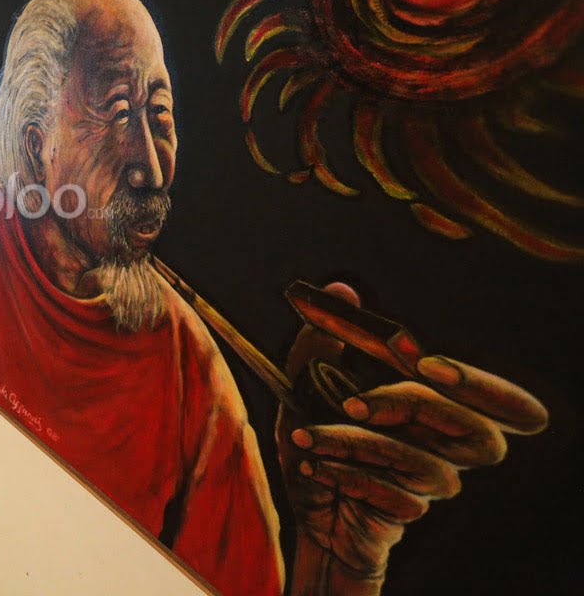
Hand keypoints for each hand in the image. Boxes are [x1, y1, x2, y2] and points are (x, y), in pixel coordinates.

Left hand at [277, 283, 547, 595]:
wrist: (305, 506)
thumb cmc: (317, 440)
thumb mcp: (304, 389)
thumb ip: (323, 344)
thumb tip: (344, 289)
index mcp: (437, 408)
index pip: (498, 399)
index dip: (473, 380)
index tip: (417, 358)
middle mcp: (446, 446)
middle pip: (485, 435)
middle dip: (424, 407)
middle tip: (360, 400)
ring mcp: (430, 484)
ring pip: (419, 462)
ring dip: (354, 442)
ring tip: (306, 435)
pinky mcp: (406, 514)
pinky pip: (389, 495)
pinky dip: (344, 474)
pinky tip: (314, 468)